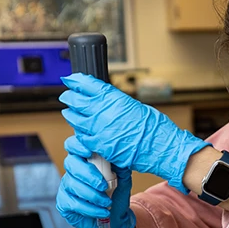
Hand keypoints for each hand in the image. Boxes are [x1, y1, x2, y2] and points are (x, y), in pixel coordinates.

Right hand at [56, 136, 135, 227]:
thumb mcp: (123, 178)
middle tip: (103, 186)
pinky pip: (73, 203)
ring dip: (92, 195)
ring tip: (107, 202)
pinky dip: (90, 208)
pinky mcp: (64, 203)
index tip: (89, 151)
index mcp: (85, 159)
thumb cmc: (117, 194)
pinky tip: (102, 211)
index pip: (73, 145)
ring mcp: (66, 186)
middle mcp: (73, 170)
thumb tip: (118, 153)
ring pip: (72, 185)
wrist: (117, 218)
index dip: (77, 146)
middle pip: (71, 163)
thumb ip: (119, 165)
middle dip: (88, 174)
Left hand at [59, 73, 210, 193]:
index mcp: (114, 98)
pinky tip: (81, 132)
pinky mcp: (99, 145)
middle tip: (67, 96)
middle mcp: (104, 111)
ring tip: (69, 112)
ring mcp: (99, 129)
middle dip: (70, 96)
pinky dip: (81, 134)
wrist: (161, 148)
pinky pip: (82, 137)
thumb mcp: (137, 107)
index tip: (70, 79)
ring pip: (75, 119)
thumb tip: (109, 103)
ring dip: (71, 114)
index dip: (76, 81)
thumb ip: (118, 104)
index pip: (88, 84)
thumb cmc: (155, 128)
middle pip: (77, 100)